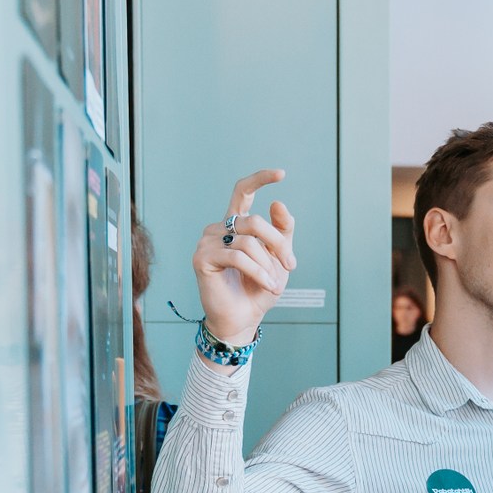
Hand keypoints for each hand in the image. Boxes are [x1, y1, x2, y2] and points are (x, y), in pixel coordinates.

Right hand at [193, 169, 297, 344]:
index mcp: (235, 224)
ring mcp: (207, 242)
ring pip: (248, 241)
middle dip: (278, 244)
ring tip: (274, 284)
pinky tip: (266, 285)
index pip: (243, 192)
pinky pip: (238, 257)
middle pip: (254, 221)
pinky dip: (257, 272)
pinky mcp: (202, 259)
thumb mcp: (278, 257)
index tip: (282, 173)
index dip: (260, 179)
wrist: (244, 318)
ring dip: (268, 264)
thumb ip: (282, 231)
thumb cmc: (258, 288)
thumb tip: (277, 202)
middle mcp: (219, 228)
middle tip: (290, 265)